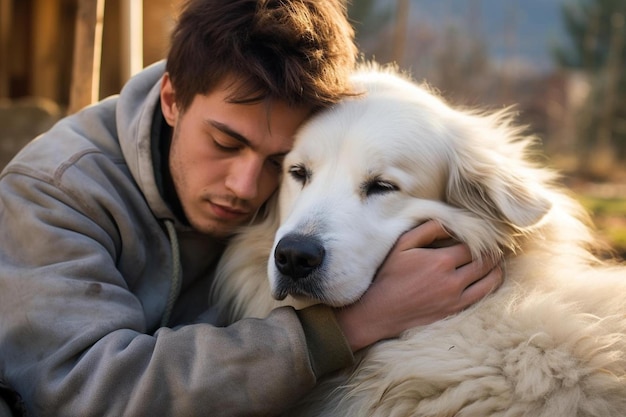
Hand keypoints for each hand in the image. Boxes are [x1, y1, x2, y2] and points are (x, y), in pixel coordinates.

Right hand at [335, 220, 502, 351]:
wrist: (380, 311)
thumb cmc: (389, 275)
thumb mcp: (402, 245)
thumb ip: (428, 230)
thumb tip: (450, 223)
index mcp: (441, 261)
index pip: (473, 245)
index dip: (479, 238)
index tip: (481, 234)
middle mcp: (453, 281)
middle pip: (485, 262)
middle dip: (492, 251)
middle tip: (494, 245)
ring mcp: (456, 299)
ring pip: (490, 281)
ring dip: (495, 268)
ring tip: (494, 261)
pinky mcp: (455, 312)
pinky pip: (483, 297)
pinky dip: (490, 285)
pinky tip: (488, 279)